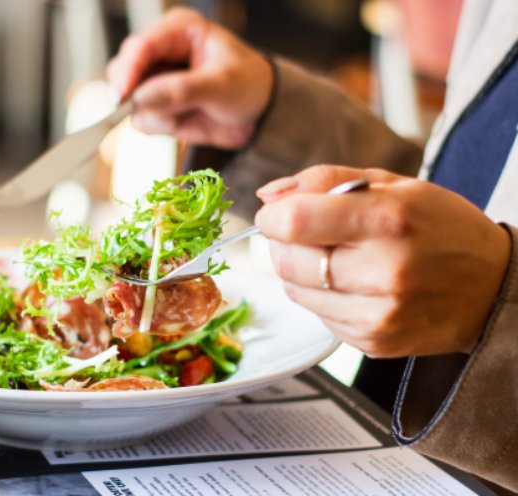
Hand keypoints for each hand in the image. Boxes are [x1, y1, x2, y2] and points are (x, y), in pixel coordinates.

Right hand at [107, 7, 272, 148]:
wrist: (260, 115)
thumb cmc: (249, 86)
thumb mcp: (222, 84)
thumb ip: (182, 90)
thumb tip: (142, 98)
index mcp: (178, 31)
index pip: (141, 46)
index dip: (127, 70)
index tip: (121, 95)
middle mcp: (162, 52)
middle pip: (123, 70)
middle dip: (135, 94)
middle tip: (152, 110)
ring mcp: (156, 80)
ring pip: (129, 99)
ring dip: (154, 113)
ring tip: (184, 114)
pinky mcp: (156, 106)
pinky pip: (141, 119)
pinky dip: (158, 126)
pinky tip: (181, 121)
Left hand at [254, 165, 510, 357]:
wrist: (491, 288)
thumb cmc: (440, 227)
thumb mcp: (392, 184)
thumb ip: (324, 181)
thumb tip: (268, 196)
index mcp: (388, 219)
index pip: (294, 222)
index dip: (273, 216)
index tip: (278, 214)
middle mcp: (383, 271)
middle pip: (286, 260)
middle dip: (284, 243)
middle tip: (310, 234)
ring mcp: (378, 314)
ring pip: (295, 290)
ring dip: (301, 271)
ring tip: (338, 258)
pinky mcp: (373, 341)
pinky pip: (317, 314)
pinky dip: (322, 297)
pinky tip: (354, 284)